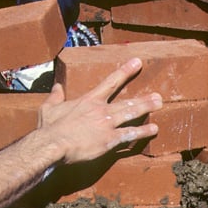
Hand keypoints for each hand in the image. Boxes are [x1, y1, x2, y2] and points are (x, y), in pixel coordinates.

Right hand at [34, 58, 162, 164]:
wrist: (53, 144)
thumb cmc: (49, 127)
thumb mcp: (49, 107)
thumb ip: (55, 96)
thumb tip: (57, 86)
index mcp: (88, 100)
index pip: (110, 82)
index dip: (125, 71)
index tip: (137, 62)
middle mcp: (101, 110)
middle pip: (127, 101)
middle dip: (143, 98)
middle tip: (158, 95)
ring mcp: (107, 125)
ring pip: (131, 115)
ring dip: (146, 109)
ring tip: (159, 104)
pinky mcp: (109, 140)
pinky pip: (129, 135)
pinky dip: (142, 132)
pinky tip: (153, 129)